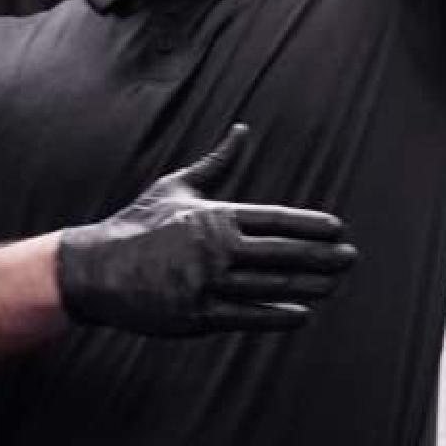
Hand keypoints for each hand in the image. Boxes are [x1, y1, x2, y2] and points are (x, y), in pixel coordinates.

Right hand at [54, 123, 357, 337]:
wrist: (94, 268)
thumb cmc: (138, 224)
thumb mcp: (176, 187)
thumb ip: (216, 163)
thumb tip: (242, 129)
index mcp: (214, 216)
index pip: (275, 220)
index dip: (310, 225)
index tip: (338, 229)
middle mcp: (214, 249)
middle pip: (281, 253)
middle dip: (321, 256)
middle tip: (350, 258)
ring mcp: (205, 283)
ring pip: (269, 286)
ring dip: (308, 285)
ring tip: (335, 284)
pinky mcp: (195, 315)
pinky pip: (246, 316)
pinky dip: (276, 315)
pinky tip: (302, 313)